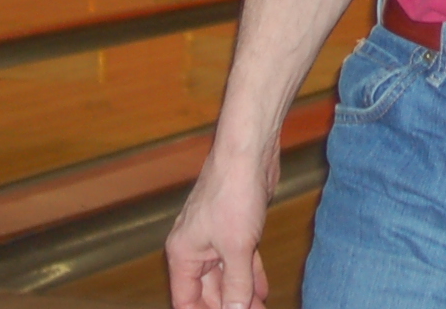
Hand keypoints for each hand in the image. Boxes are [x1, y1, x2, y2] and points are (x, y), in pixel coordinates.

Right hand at [163, 154, 274, 307]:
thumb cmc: (233, 192)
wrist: (249, 153)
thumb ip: (236, 285)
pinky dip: (250, 276)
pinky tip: (262, 291)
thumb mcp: (236, 248)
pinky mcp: (236, 228)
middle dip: (228, 306)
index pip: (185, 299)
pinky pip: (240, 260)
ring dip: (242, 294)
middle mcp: (195, 248)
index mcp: (183, 254)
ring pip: (226, 276)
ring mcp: (215, 238)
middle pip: (208, 291)